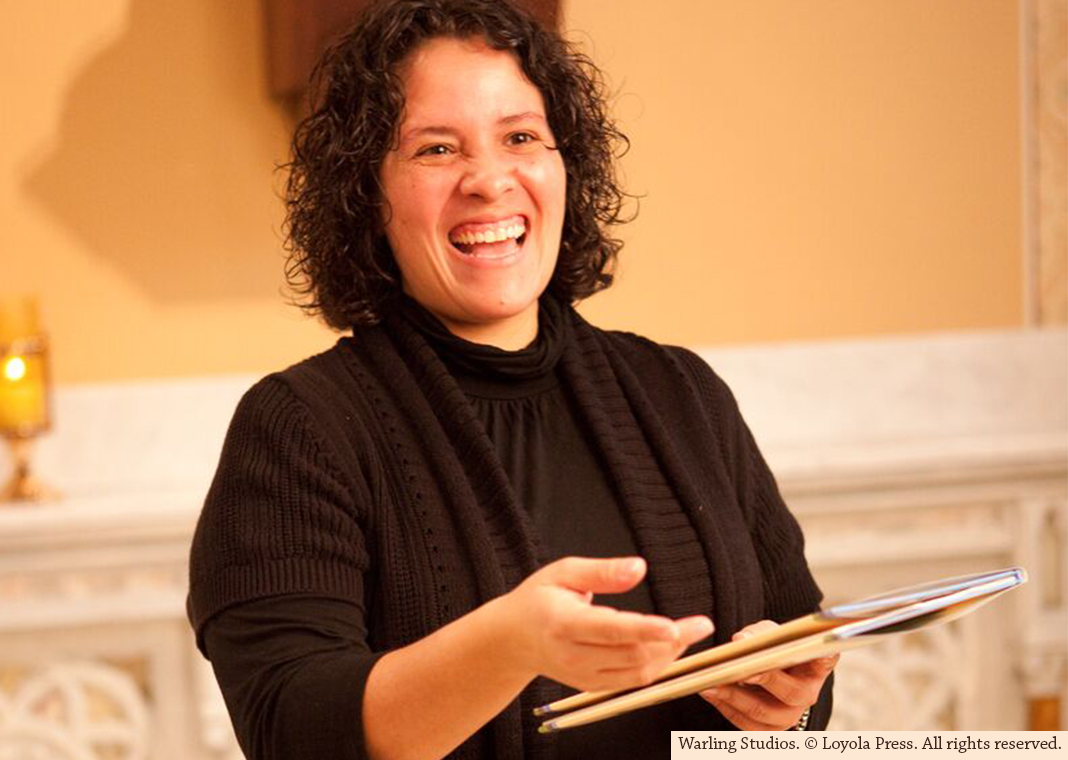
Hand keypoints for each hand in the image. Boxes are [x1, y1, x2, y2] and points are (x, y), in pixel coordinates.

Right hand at [497, 556, 714, 692]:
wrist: (512, 639)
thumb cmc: (538, 598)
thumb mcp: (564, 572)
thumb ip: (602, 571)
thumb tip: (640, 568)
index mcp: (563, 623)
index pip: (611, 630)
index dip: (645, 630)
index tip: (674, 626)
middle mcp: (573, 655)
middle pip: (631, 655)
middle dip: (672, 641)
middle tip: (701, 623)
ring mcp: (582, 676)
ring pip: (636, 672)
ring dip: (669, 655)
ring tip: (690, 633)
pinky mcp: (591, 686)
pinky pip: (631, 681)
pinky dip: (655, 666)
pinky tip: (669, 647)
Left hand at [699, 620, 836, 729]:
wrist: (765, 669)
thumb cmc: (771, 647)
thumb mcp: (768, 632)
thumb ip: (759, 633)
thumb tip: (741, 640)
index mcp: (815, 666)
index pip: (826, 660)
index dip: (823, 656)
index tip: (819, 649)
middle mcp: (808, 694)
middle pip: (791, 692)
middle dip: (765, 679)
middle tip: (742, 671)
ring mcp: (790, 715)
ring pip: (763, 712)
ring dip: (734, 697)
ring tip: (710, 683)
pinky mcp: (769, 729)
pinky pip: (746, 725)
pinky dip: (725, 708)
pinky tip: (709, 692)